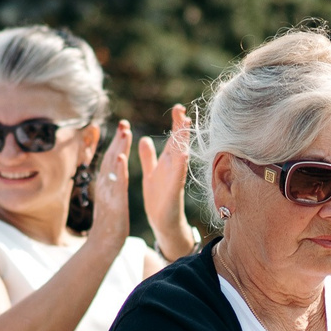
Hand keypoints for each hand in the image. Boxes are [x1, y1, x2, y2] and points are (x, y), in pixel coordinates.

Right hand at [82, 121, 134, 242]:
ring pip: (113, 166)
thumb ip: (112, 182)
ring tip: (125, 132)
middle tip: (125, 122)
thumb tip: (113, 170)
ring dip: (118, 148)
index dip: (117, 142)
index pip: (111, 158)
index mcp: (106, 182)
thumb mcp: (111, 197)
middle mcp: (105, 184)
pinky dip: (117, 169)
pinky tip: (121, 157)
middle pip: (110, 157)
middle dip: (118, 139)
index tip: (124, 128)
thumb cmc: (110, 221)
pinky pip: (116, 183)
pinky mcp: (114, 202)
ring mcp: (108, 192)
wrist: (103, 242)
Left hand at [138, 105, 193, 255]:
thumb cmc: (158, 198)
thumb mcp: (151, 173)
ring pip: (180, 155)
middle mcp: (173, 167)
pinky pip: (177, 176)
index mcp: (167, 162)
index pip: (173, 138)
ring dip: (183, 140)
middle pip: (179, 142)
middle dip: (181, 126)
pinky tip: (182, 154)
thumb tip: (144, 138)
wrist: (162, 222)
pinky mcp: (174, 190)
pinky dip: (180, 164)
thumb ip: (148, 157)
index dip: (176, 124)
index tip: (177, 108)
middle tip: (182, 110)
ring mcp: (175, 178)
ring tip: (186, 125)